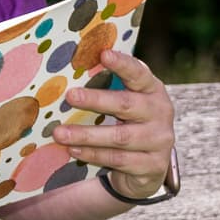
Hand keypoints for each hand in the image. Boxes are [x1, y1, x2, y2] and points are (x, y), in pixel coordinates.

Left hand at [57, 47, 174, 197]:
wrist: (148, 166)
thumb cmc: (130, 125)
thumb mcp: (125, 104)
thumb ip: (108, 89)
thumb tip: (65, 75)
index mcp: (153, 90)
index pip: (139, 73)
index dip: (122, 64)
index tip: (103, 54)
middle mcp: (160, 113)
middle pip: (126, 105)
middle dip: (96, 100)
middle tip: (70, 95)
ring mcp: (159, 141)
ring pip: (119, 137)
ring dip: (86, 134)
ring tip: (59, 133)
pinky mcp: (153, 165)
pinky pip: (118, 160)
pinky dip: (93, 155)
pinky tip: (74, 150)